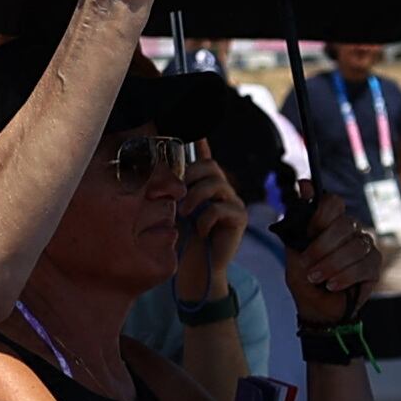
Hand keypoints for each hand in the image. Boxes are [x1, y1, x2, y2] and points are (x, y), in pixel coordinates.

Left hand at [174, 154, 245, 299]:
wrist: (194, 270)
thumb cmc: (181, 241)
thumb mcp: (171, 211)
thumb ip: (173, 189)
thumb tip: (161, 168)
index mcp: (205, 185)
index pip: (205, 157)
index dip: (201, 142)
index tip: (196, 130)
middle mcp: (222, 189)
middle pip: (210, 165)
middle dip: (190, 176)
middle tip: (176, 195)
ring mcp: (233, 201)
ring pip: (215, 183)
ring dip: (195, 197)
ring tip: (184, 214)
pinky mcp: (239, 216)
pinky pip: (220, 207)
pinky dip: (205, 218)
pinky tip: (201, 230)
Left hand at [282, 193, 382, 327]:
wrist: (316, 309)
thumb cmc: (305, 279)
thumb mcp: (294, 250)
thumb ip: (299, 219)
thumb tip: (303, 182)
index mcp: (330, 222)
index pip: (332, 202)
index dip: (320, 217)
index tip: (308, 235)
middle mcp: (350, 230)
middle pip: (344, 224)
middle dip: (322, 247)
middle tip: (308, 266)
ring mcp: (364, 246)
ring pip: (354, 247)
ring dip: (331, 265)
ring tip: (317, 279)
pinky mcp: (374, 265)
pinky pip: (363, 265)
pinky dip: (344, 276)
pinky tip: (332, 286)